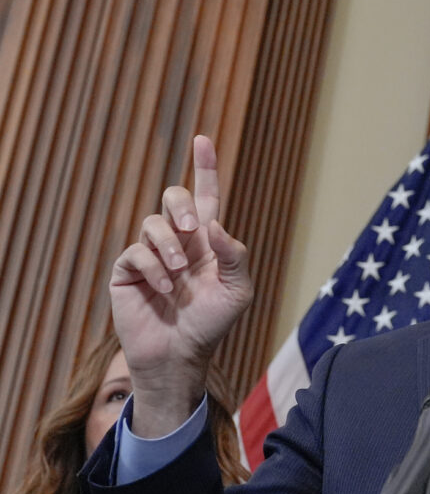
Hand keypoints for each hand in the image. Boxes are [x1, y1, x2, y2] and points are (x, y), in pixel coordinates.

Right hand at [110, 135, 252, 435]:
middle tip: (194, 229)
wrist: (181, 355)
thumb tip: (213, 224)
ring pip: (154, 223)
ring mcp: (151, 254)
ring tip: (178, 275)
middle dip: (183, 205)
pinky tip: (164, 287)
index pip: (207, 196)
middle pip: (174, 198)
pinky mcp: (128, 270)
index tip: (202, 138)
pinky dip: (153, 267)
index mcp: (207, 241)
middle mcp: (178, 241)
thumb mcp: (238, 290)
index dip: (205, 167)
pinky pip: (135, 251)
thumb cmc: (212, 323)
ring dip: (169, 246)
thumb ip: (233, 254)